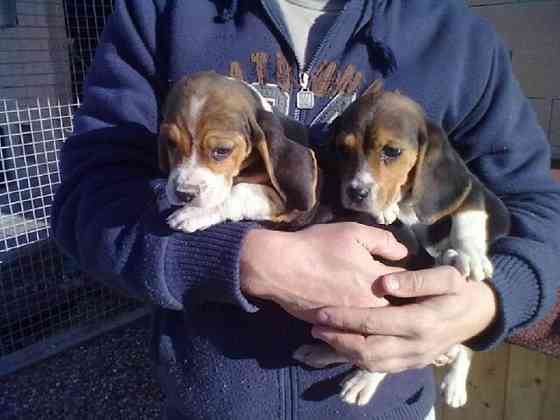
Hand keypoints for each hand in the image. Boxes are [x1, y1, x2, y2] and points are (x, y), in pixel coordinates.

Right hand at [239, 223, 407, 322]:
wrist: (279, 267)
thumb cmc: (316, 246)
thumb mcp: (352, 232)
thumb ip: (383, 241)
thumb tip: (403, 253)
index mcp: (378, 281)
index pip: (409, 284)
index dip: (412, 280)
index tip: (415, 279)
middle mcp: (369, 305)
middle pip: (398, 310)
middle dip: (403, 304)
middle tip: (407, 299)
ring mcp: (352, 321)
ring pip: (378, 326)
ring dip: (384, 320)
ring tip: (387, 312)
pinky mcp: (334, 329)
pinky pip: (357, 333)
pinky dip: (362, 329)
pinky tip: (363, 321)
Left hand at [308, 266, 497, 372]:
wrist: (478, 316)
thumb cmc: (459, 291)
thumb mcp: (447, 277)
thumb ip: (417, 279)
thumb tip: (385, 282)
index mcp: (421, 322)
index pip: (374, 323)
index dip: (345, 318)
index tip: (322, 312)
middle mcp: (415, 346)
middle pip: (368, 350)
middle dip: (338, 339)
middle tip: (315, 326)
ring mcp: (414, 359)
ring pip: (372, 363)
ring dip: (344, 351)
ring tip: (324, 335)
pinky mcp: (412, 364)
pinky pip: (381, 367)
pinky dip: (358, 358)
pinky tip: (344, 344)